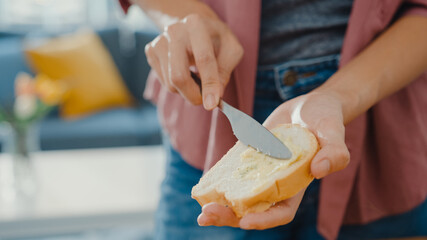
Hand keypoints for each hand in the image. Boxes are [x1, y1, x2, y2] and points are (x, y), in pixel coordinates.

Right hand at [144, 11, 242, 109]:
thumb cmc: (216, 39)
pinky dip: (177, 85)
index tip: (212, 104)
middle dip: (193, 95)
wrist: (193, 26)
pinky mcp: (151, 51)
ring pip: (170, 83)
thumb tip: (215, 95)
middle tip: (205, 100)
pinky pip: (163, 82)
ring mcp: (159, 41)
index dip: (209, 84)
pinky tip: (185, 72)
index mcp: (197, 25)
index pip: (204, 59)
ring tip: (197, 77)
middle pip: (178, 76)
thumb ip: (225, 71)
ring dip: (187, 90)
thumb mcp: (231, 49)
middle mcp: (174, 31)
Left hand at [198, 91, 349, 228]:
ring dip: (219, 203)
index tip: (245, 221)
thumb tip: (319, 170)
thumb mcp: (333, 132)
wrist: (307, 105)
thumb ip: (334, 152)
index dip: (264, 220)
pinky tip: (202, 184)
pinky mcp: (250, 158)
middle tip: (206, 215)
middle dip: (230, 216)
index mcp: (297, 184)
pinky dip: (218, 181)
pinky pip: (232, 174)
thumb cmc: (325, 119)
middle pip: (252, 209)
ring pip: (238, 195)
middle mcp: (276, 183)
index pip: (281, 212)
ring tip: (200, 205)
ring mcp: (261, 172)